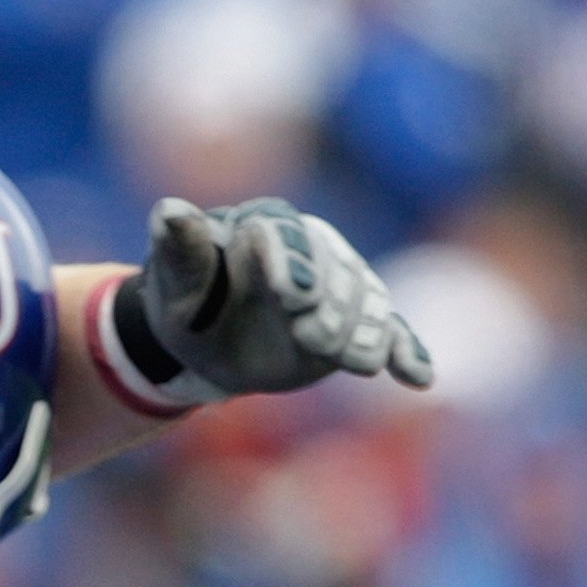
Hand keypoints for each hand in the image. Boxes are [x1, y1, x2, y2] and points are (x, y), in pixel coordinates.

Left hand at [120, 197, 432, 408]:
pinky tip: (418, 377)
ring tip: (358, 362)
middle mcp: (313, 249)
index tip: (292, 295)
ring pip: (364, 304)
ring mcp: (339, 287)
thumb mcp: (176, 280)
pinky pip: (388, 334)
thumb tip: (169, 210)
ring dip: (364, 333)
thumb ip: (181, 248)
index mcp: (267, 227)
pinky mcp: (354, 325)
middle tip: (314, 339)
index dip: (292, 263)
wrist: (207, 341)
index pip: (286, 238)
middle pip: (336, 272)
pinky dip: (403, 352)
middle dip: (332, 306)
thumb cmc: (188, 302)